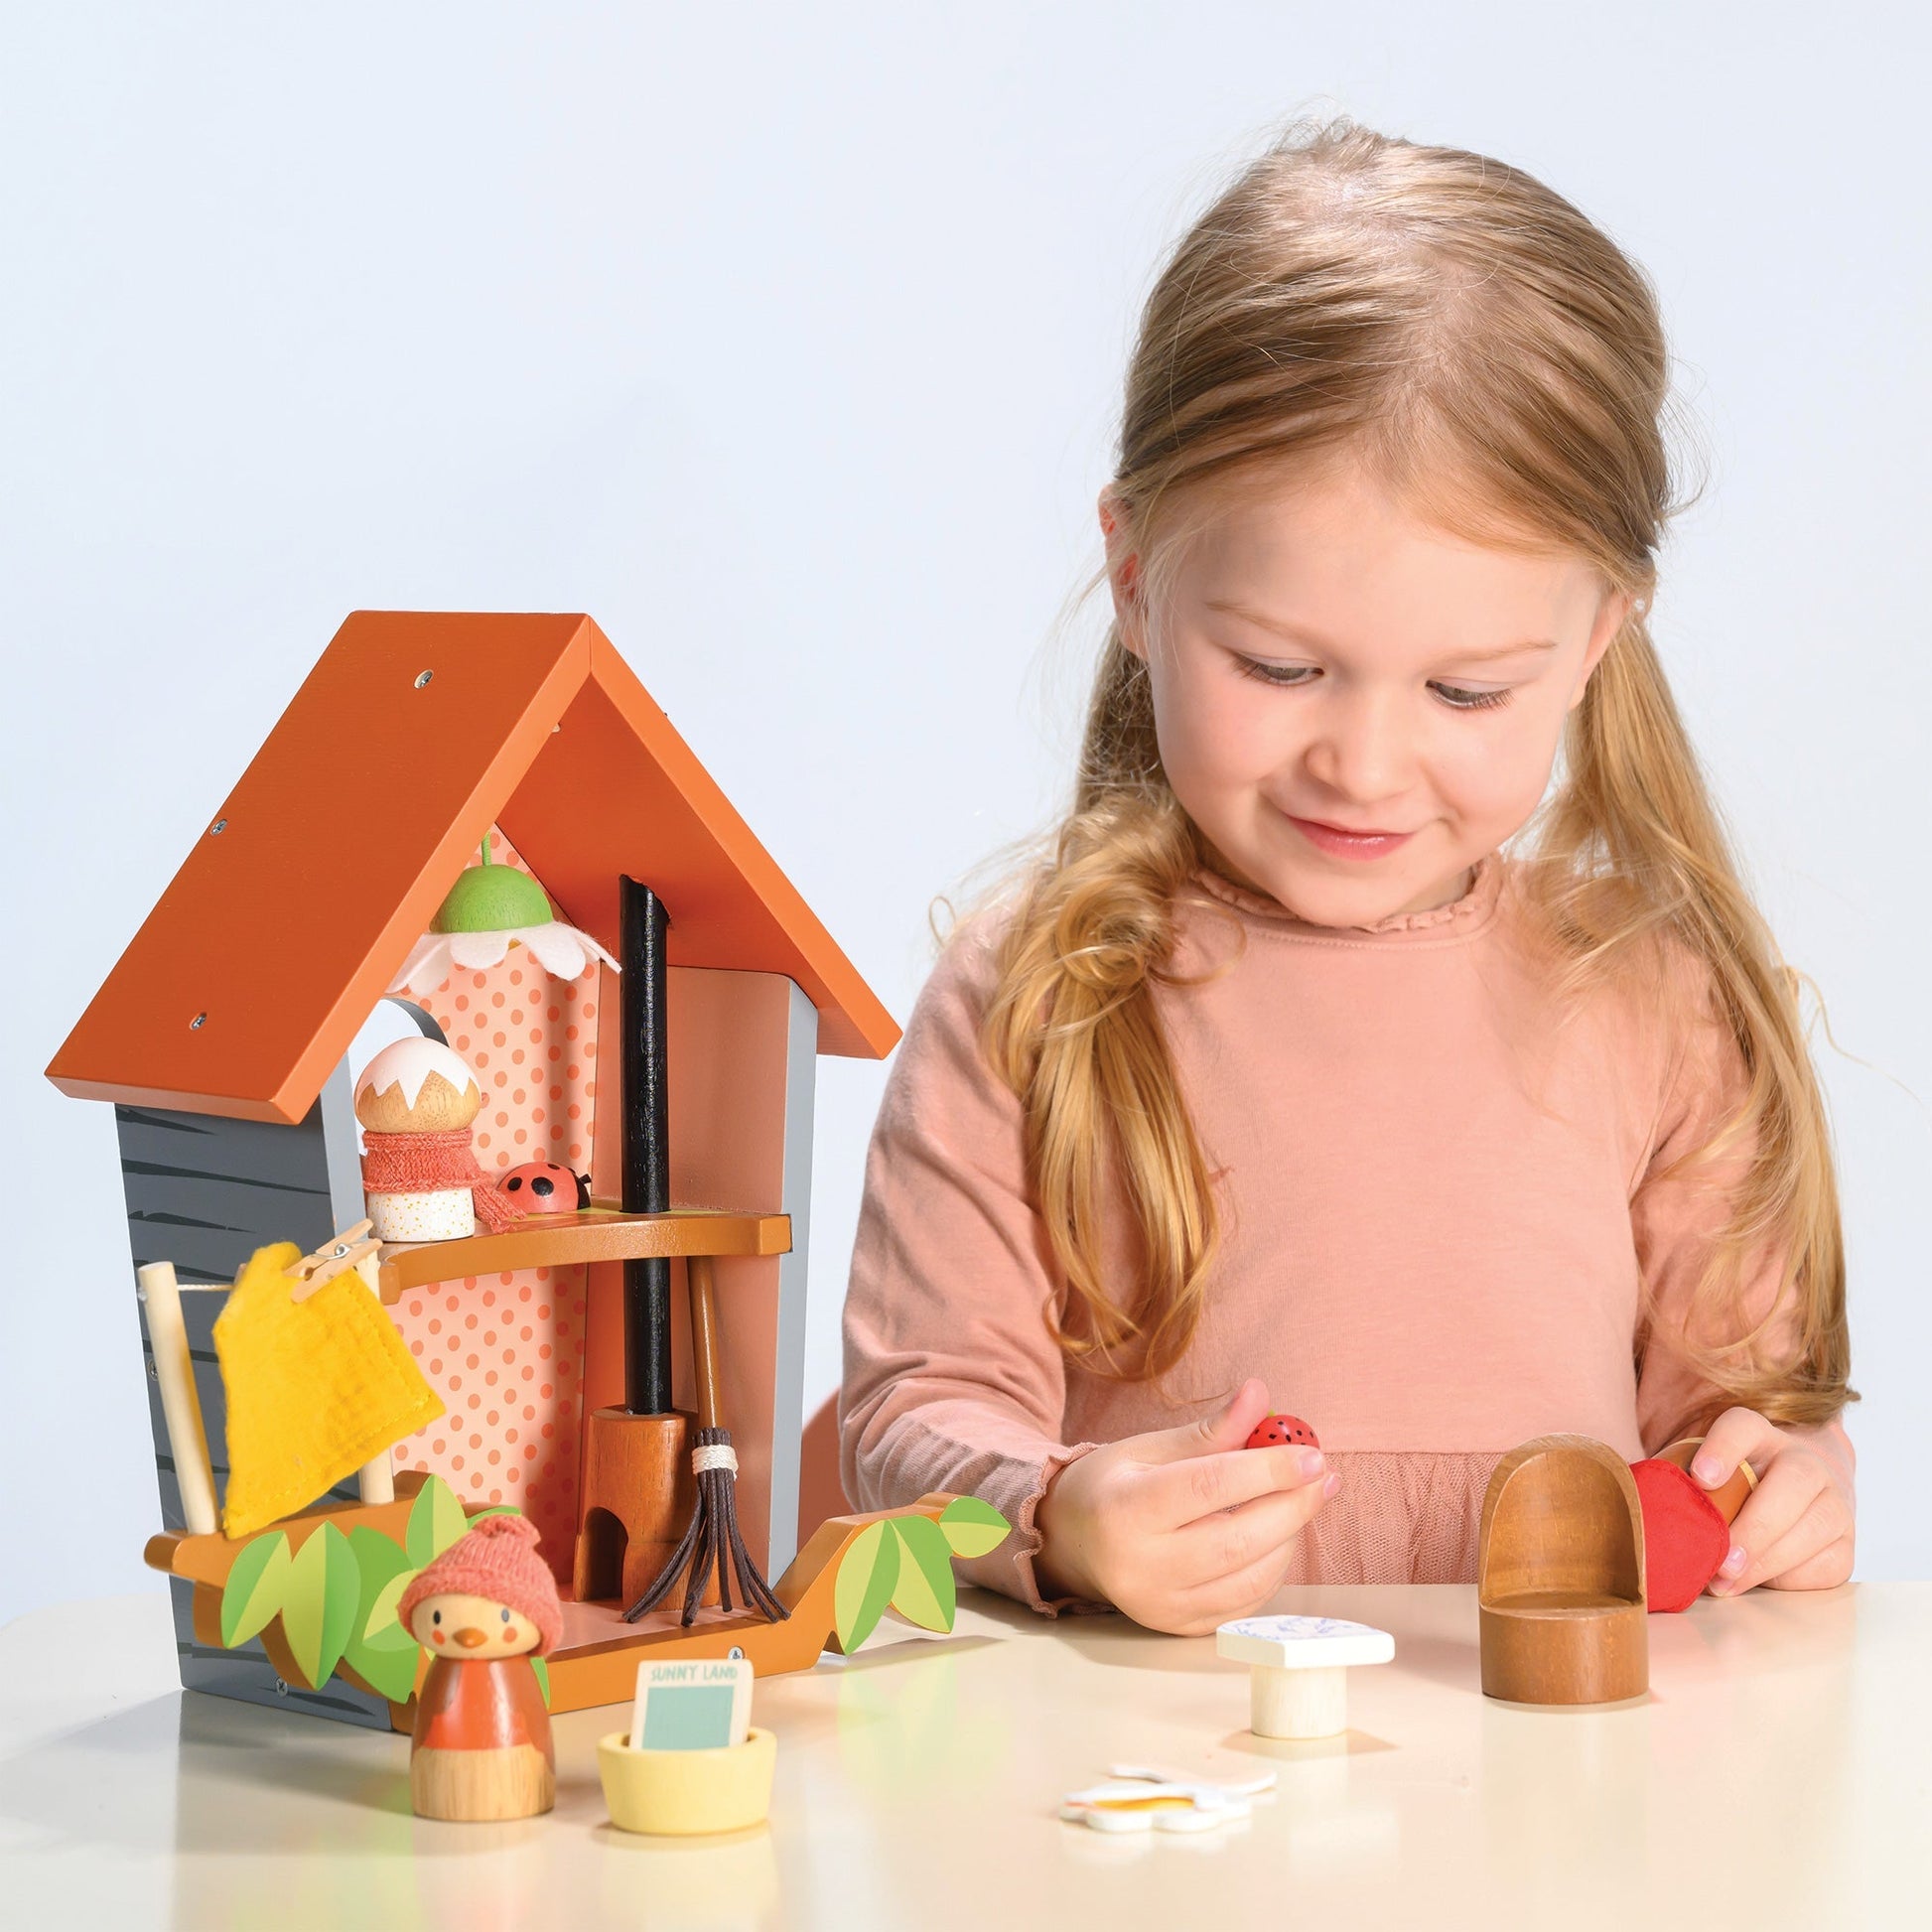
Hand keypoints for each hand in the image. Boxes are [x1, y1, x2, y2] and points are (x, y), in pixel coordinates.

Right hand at [1034, 1377, 1338, 1634]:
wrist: (1072, 1543)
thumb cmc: (1114, 1485)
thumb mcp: (1151, 1448)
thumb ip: (1210, 1431)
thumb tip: (1260, 1396)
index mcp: (1124, 1510)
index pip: (1208, 1487)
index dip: (1267, 1470)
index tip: (1311, 1455)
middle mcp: (1139, 1567)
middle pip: (1236, 1539)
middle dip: (1291, 1506)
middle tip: (1322, 1476)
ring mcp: (1160, 1605)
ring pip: (1249, 1578)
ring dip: (1289, 1537)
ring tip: (1304, 1500)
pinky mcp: (1180, 1627)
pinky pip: (1244, 1603)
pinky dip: (1272, 1568)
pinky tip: (1280, 1536)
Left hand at [1690, 1407, 1854, 1595]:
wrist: (1799, 1502)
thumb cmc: (1733, 1492)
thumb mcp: (1707, 1476)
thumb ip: (1679, 1486)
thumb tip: (1642, 1511)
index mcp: (1759, 1435)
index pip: (1743, 1427)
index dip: (1723, 1448)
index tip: (1701, 1477)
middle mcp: (1804, 1461)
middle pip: (1792, 1481)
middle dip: (1756, 1526)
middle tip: (1721, 1559)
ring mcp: (1834, 1501)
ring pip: (1816, 1525)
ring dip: (1770, 1560)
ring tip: (1728, 1582)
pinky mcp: (1845, 1545)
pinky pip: (1827, 1563)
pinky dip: (1792, 1578)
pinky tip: (1761, 1585)